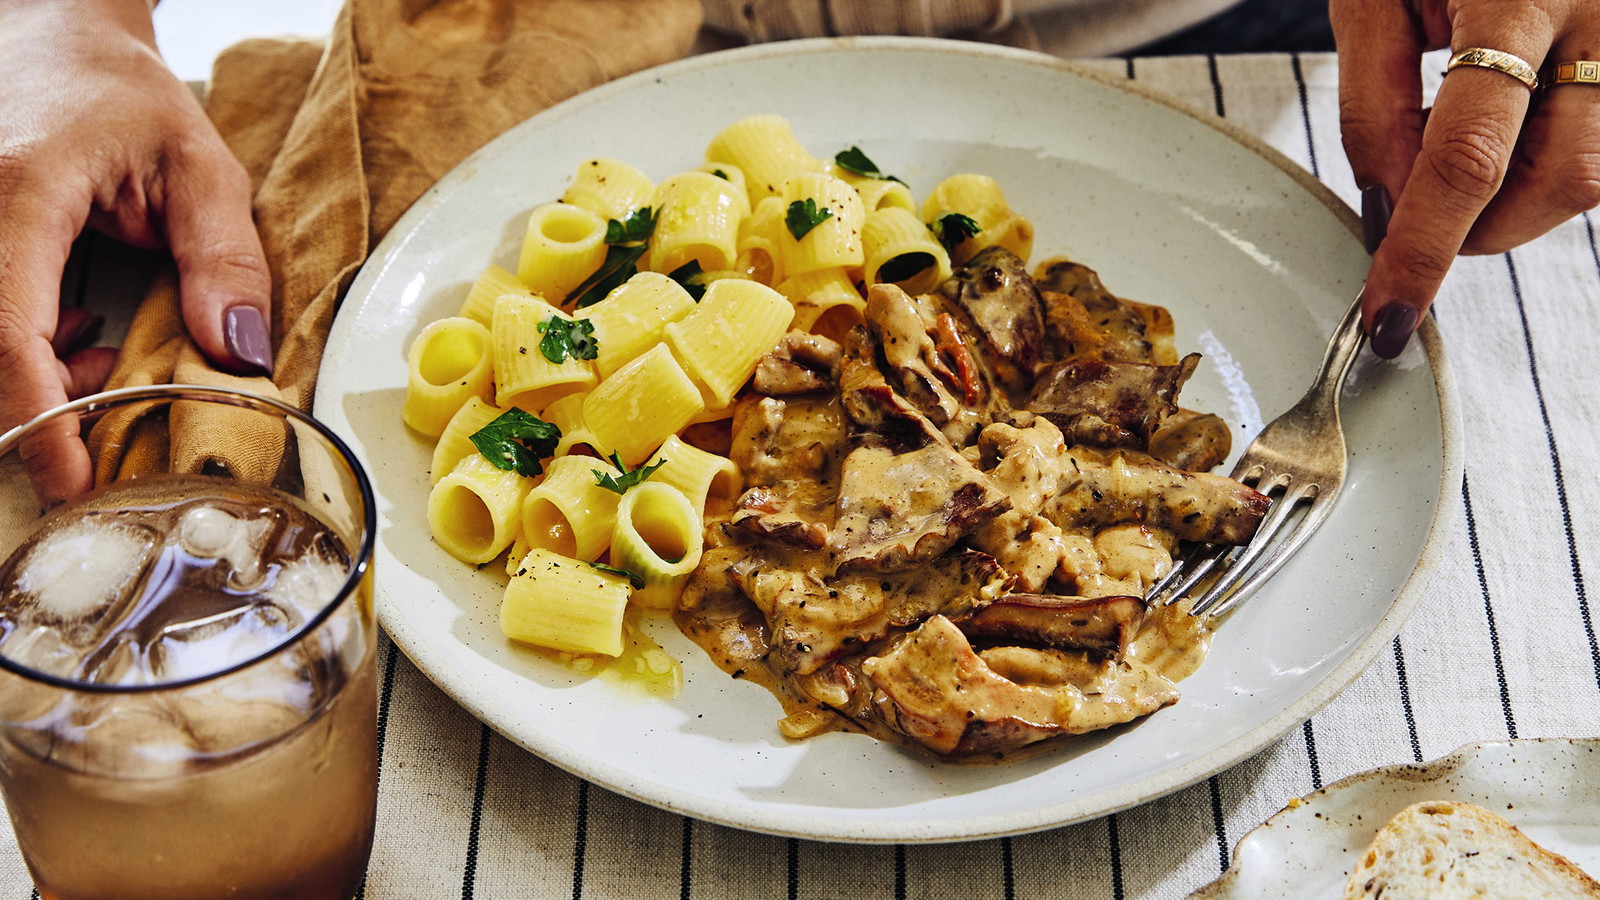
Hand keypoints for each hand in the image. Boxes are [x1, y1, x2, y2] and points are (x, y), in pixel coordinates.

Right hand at [0, 0, 270, 501]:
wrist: (52, 35)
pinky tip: (76, 334)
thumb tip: (239, 355)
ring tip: (105, 353)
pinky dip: (27, 356)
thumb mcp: (200, 164)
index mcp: (19, 194)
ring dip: (38, 382)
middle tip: (115, 406)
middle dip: (44, 410)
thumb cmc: (121, 92)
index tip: (74, 480)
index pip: (8, 335)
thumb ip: (225, 258)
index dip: (41, 421)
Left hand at [1333, 0, 1599, 356]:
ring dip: (1517, 195)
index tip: (1389, 313)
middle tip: (1422, 212)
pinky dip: (1547, 158)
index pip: (1467, 158)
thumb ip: (1372, 103)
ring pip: (1595, 171)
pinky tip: (1507, 123)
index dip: (1424, 249)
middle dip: (1482, 227)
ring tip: (1460, 142)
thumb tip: (1389, 208)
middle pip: (1563, 178)